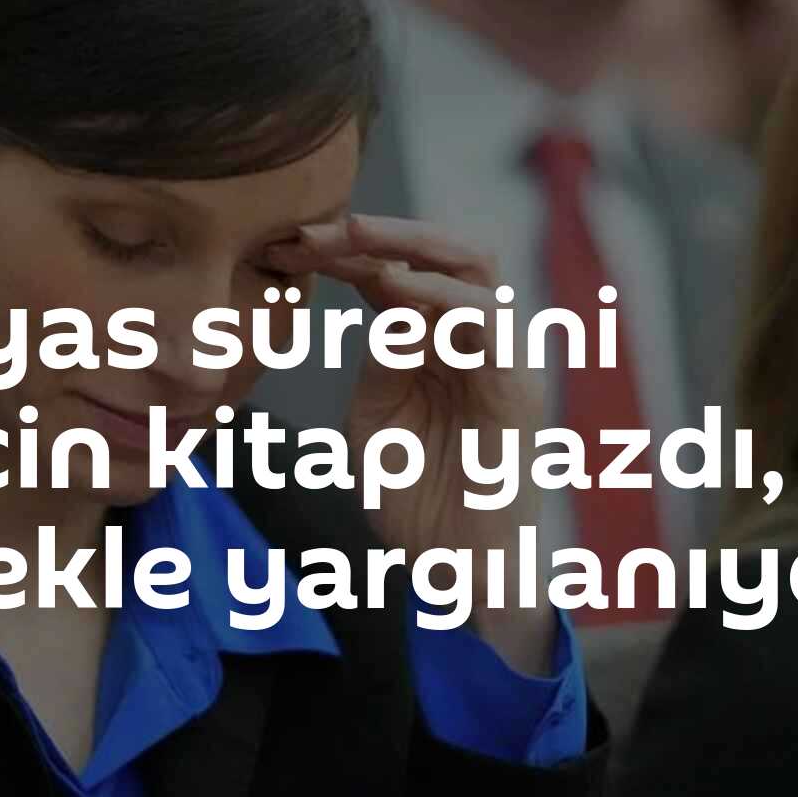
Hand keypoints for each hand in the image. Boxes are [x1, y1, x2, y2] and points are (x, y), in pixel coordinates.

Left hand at [267, 215, 556, 673]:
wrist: (456, 568)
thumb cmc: (415, 497)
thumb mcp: (375, 418)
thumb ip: (379, 361)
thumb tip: (383, 304)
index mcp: (432, 342)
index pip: (392, 272)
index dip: (340, 253)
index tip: (281, 245)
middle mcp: (471, 337)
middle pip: (437, 251)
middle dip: (376, 231)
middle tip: (315, 228)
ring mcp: (499, 358)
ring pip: (471, 268)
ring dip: (409, 245)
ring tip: (352, 236)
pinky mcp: (516, 388)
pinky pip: (488, 325)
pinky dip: (443, 299)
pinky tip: (397, 289)